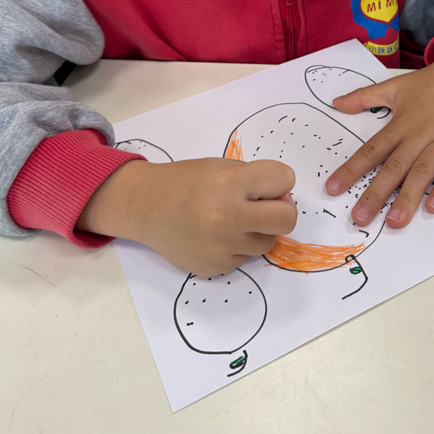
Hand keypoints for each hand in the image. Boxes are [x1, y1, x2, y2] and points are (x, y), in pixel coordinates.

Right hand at [76, 157, 296, 276]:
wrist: (146, 208)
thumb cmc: (187, 182)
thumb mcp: (222, 166)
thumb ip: (256, 179)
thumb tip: (284, 201)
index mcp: (230, 184)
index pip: (284, 179)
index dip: (278, 180)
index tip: (264, 183)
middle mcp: (228, 217)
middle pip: (287, 219)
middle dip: (282, 210)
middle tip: (264, 206)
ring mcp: (222, 247)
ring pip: (268, 242)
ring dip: (260, 230)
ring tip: (234, 220)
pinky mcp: (215, 267)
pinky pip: (246, 258)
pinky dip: (239, 246)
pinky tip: (217, 235)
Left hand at [325, 35, 433, 227]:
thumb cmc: (430, 82)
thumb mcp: (394, 86)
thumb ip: (364, 97)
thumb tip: (336, 103)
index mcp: (400, 123)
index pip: (371, 150)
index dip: (351, 170)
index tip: (333, 188)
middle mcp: (419, 134)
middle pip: (394, 167)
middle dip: (376, 194)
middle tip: (360, 217)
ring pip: (423, 172)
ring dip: (408, 198)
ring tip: (394, 221)